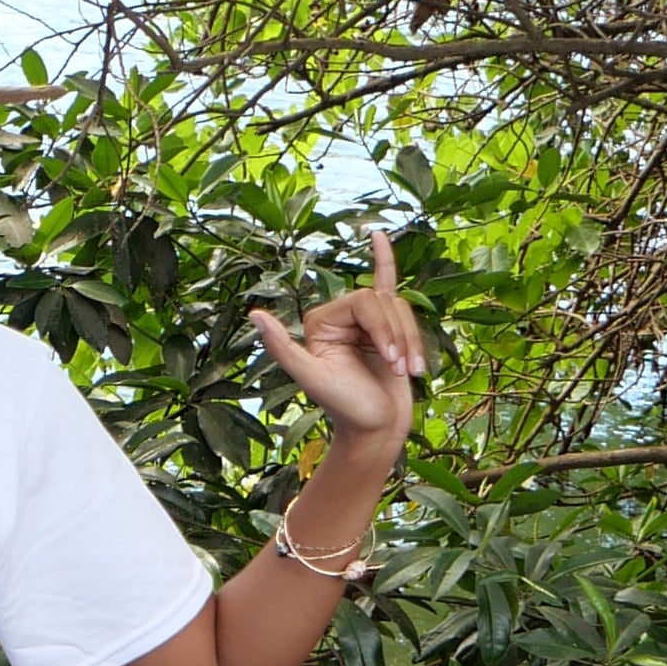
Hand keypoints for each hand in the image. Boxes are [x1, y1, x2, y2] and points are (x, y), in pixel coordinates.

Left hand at [251, 225, 428, 457]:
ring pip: (399, 308)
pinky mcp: (386, 328)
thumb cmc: (347, 408)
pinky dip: (384, 261)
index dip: (384, 327)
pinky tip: (378, 237)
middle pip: (383, 302)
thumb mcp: (313, 378)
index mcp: (321, 322)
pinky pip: (386, 284)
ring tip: (410, 370)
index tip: (393, 361)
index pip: (364, 301)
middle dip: (398, 335)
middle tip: (401, 369)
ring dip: (412, 339)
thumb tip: (255, 313)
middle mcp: (340, 317)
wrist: (375, 429)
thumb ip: (283, 347)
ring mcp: (364, 322)